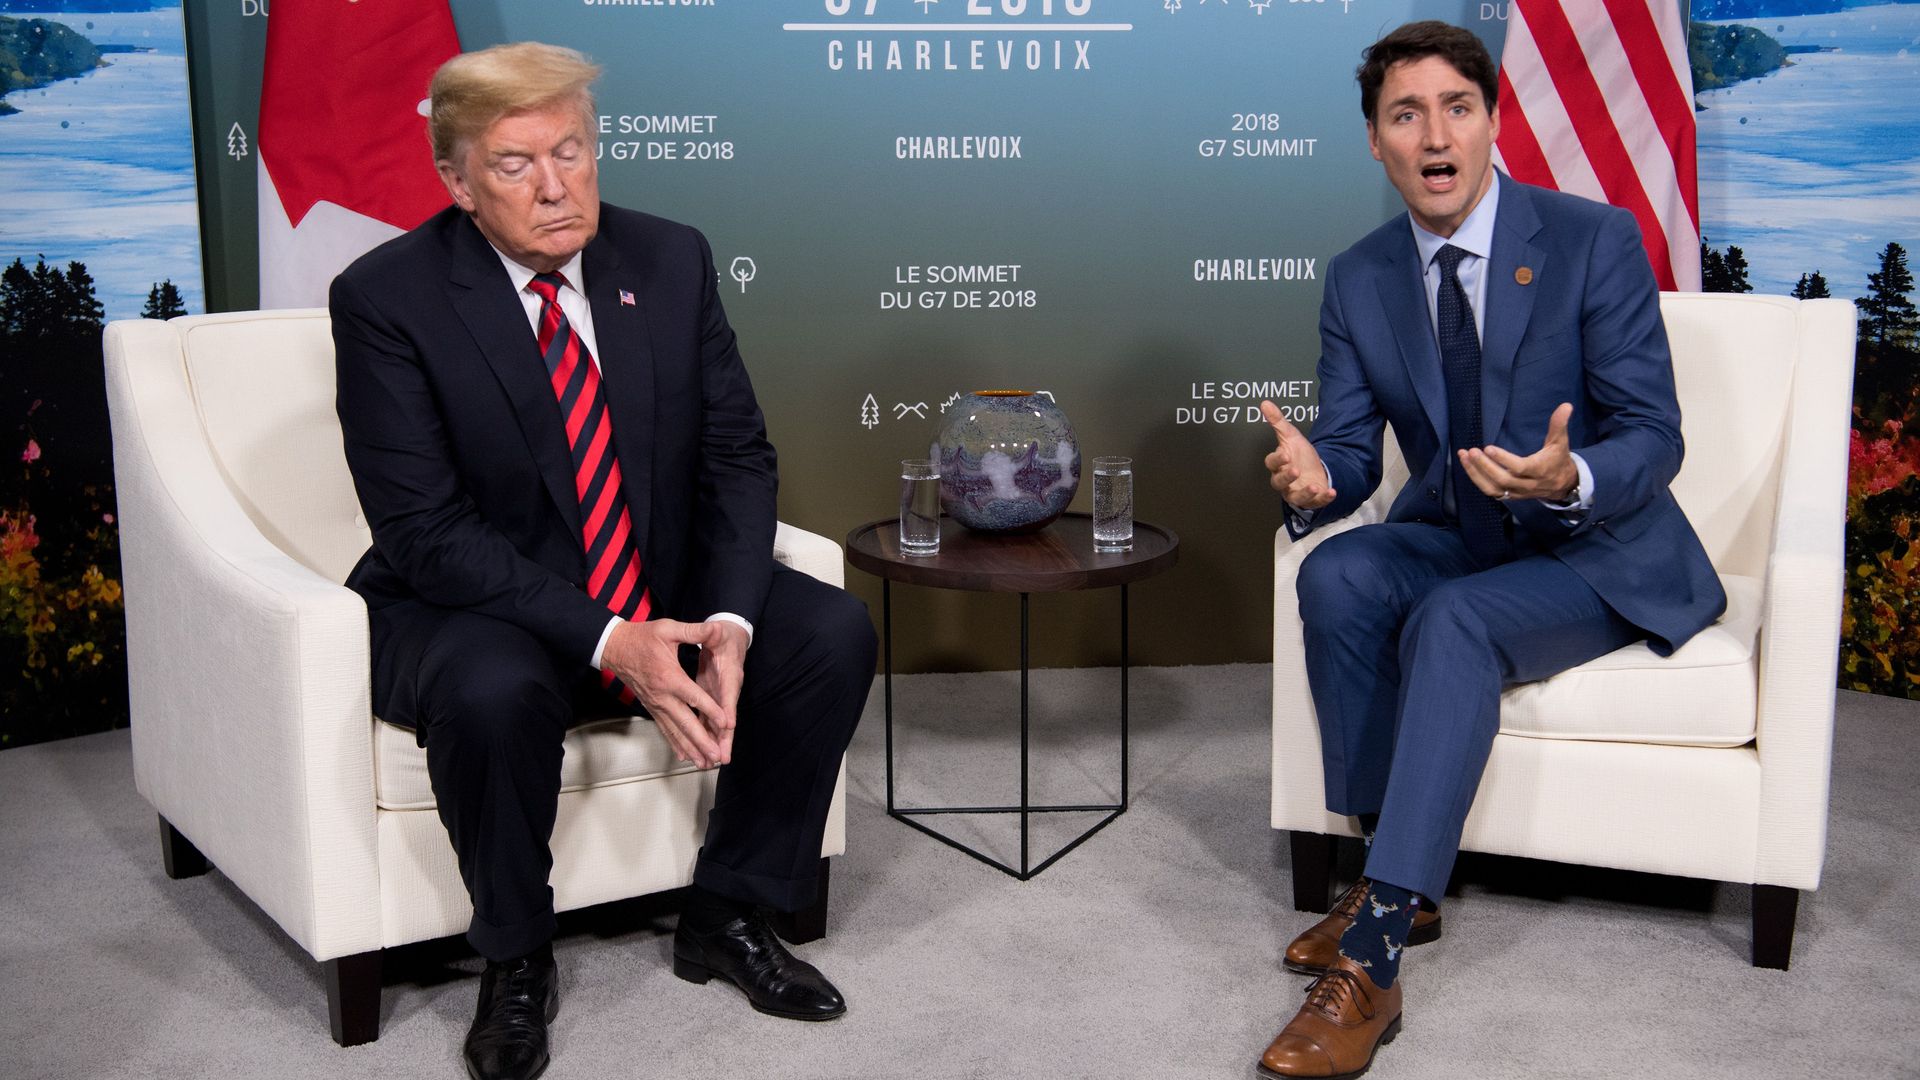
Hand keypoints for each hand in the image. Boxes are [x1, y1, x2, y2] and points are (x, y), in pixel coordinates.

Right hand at [600, 619, 730, 767]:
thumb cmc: (643, 637)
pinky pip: (664, 729)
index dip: (711, 710)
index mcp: (669, 677)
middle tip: (715, 756)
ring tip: (704, 764)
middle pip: (684, 722)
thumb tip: (716, 628)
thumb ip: (693, 631)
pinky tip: (684, 756)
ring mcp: (655, 704)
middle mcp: (662, 696)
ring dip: (690, 748)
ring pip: (674, 731)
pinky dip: (675, 743)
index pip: (694, 697)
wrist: (615, 647)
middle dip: (701, 741)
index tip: (726, 723)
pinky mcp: (651, 707)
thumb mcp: (668, 629)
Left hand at [694, 620, 747, 764]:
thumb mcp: (719, 632)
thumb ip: (714, 632)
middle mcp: (727, 689)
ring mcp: (720, 697)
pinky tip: (696, 751)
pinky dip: (704, 735)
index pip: (729, 692)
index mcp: (730, 673)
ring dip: (713, 743)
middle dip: (724, 738)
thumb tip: (716, 628)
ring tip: (708, 763)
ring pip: (717, 724)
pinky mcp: (712, 700)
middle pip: (726, 717)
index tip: (727, 724)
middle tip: (721, 757)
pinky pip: (707, 721)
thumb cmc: (725, 636)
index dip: (727, 708)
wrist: (730, 638)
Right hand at [1261, 400, 1335, 509]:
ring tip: (1314, 486)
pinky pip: (1315, 502)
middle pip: (1279, 482)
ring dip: (1304, 493)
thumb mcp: (1291, 436)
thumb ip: (1278, 421)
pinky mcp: (1310, 500)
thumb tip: (1264, 403)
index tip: (1286, 455)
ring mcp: (1296, 492)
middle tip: (1295, 470)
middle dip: (1287, 477)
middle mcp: (1284, 481)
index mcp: (1278, 465)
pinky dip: (1323, 499)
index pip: (1272, 463)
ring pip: (1295, 497)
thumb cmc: (1300, 455)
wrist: (1316, 470)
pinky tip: (1332, 492)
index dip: (1277, 461)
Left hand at [1458, 402, 1579, 502]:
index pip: (1519, 468)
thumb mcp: (1561, 442)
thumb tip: (1566, 406)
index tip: (1488, 448)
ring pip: (1493, 488)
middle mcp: (1527, 484)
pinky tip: (1467, 465)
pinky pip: (1491, 491)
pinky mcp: (1510, 495)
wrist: (1562, 484)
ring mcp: (1517, 492)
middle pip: (1502, 479)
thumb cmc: (1558, 459)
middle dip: (1484, 466)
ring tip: (1463, 457)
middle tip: (1471, 451)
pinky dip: (1477, 479)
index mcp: (1539, 470)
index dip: (1503, 460)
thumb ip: (1559, 424)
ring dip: (1475, 474)